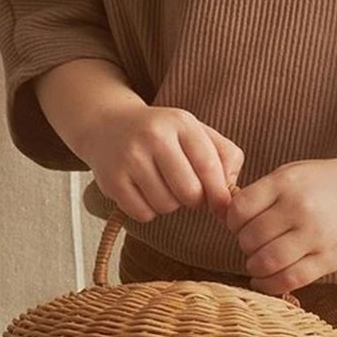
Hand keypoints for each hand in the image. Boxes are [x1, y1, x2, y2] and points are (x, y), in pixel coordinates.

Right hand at [88, 105, 243, 222]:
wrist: (108, 125)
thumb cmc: (163, 135)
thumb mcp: (196, 133)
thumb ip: (225, 157)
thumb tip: (228, 197)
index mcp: (181, 122)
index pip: (208, 166)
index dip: (219, 193)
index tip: (221, 206)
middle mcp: (153, 136)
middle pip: (189, 192)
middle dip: (193, 200)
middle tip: (185, 190)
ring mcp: (130, 158)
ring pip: (166, 205)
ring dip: (169, 204)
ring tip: (161, 186)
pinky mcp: (112, 180)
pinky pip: (143, 214)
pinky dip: (147, 211)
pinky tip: (143, 193)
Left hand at [224, 155, 336, 293]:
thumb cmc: (331, 182)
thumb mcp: (295, 174)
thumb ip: (262, 193)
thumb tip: (224, 217)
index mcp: (287, 183)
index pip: (239, 210)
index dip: (233, 222)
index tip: (242, 224)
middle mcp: (300, 208)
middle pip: (249, 239)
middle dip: (245, 245)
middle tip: (255, 243)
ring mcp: (315, 236)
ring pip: (265, 262)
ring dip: (254, 266)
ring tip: (260, 261)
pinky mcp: (329, 259)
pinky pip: (288, 280)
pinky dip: (269, 284)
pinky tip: (266, 279)